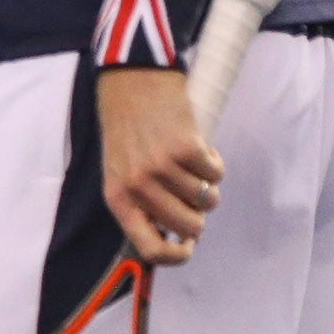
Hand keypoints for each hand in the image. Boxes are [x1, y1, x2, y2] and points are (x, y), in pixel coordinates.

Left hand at [96, 67, 222, 264]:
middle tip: (192, 191)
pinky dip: (214, 162)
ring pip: (207, 200)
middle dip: (199, 213)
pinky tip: (198, 144)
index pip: (150, 249)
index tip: (188, 246)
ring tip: (192, 162)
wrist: (130, 77)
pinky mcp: (185, 147)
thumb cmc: (127, 125)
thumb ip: (142, 202)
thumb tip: (179, 236)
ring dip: (208, 184)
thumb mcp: (120, 168)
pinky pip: (215, 173)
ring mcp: (161, 167)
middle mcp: (138, 186)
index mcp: (118, 197)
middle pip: (189, 227)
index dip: (176, 256)